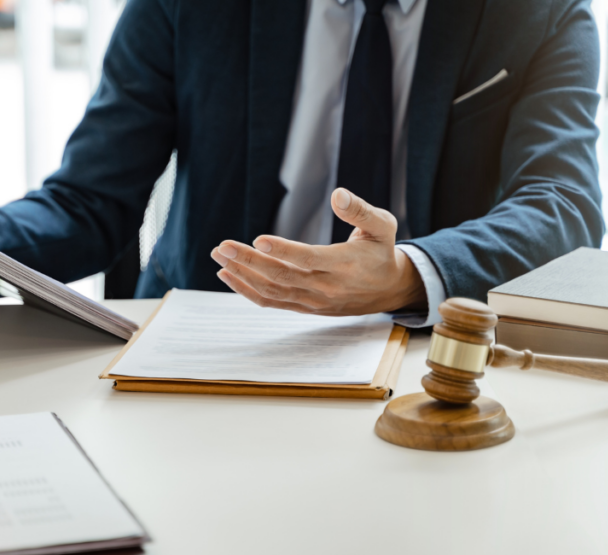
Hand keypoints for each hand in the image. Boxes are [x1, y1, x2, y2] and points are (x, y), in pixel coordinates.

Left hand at [211, 188, 426, 315]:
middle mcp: (327, 286)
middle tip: (223, 246)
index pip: (309, 259)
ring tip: (219, 256)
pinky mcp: (305, 307)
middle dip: (249, 261)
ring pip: (272, 291)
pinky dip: (247, 290)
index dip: (284, 251)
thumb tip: (337, 194)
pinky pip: (272, 302)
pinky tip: (228, 275)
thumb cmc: (381, 251)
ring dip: (242, 275)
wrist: (388, 290)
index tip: (258, 239)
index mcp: (346, 264)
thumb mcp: (382, 225)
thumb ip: (360, 210)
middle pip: (282, 276)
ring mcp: (314, 301)